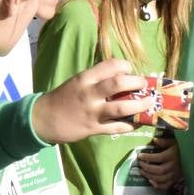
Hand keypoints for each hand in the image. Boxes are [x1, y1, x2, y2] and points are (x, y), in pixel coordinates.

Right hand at [31, 59, 151, 144]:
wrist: (44, 119)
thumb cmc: (63, 98)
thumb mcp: (77, 82)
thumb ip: (97, 80)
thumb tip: (123, 79)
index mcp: (85, 79)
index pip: (109, 65)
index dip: (125, 66)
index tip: (131, 69)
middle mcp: (90, 94)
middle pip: (118, 84)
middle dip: (136, 83)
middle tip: (144, 85)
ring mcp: (93, 112)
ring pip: (122, 108)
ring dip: (140, 105)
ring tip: (149, 103)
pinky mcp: (94, 128)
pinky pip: (118, 127)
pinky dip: (131, 125)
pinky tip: (139, 122)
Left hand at [137, 134, 180, 189]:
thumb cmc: (182, 148)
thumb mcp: (174, 141)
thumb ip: (164, 141)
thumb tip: (154, 140)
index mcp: (173, 156)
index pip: (159, 158)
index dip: (148, 158)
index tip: (140, 156)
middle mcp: (174, 166)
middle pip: (159, 170)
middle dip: (147, 168)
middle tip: (140, 164)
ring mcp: (175, 174)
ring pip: (161, 179)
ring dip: (150, 176)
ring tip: (142, 171)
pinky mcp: (176, 179)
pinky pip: (167, 185)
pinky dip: (158, 185)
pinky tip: (151, 181)